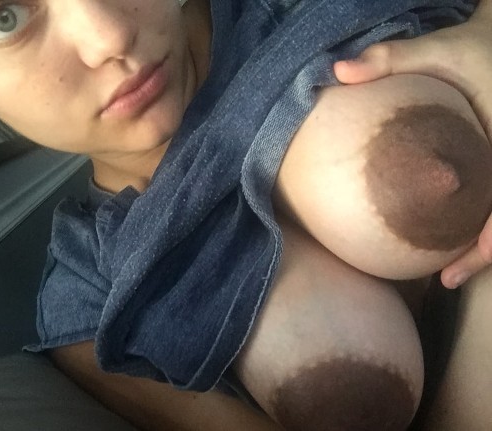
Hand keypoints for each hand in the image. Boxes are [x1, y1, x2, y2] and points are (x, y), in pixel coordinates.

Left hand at [334, 1, 491, 287]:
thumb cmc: (473, 49)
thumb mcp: (437, 50)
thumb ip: (390, 59)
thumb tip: (336, 71)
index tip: (463, 266)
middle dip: (483, 253)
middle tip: (446, 280)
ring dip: (478, 245)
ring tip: (445, 272)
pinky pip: (489, 201)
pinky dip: (473, 222)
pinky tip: (443, 234)